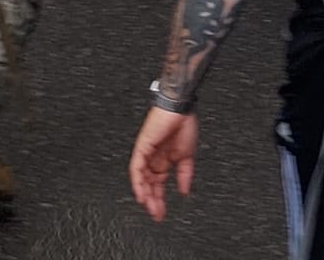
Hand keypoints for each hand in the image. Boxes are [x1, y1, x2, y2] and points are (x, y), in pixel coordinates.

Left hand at [129, 104, 198, 221]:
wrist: (180, 108)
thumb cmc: (184, 124)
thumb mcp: (187, 156)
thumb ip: (185, 174)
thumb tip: (184, 191)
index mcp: (163, 160)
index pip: (157, 184)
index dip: (159, 199)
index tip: (161, 213)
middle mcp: (153, 158)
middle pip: (148, 184)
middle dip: (152, 200)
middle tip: (156, 214)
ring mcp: (146, 152)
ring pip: (140, 178)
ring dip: (145, 194)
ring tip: (149, 207)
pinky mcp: (142, 146)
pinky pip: (136, 167)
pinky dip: (138, 181)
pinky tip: (141, 193)